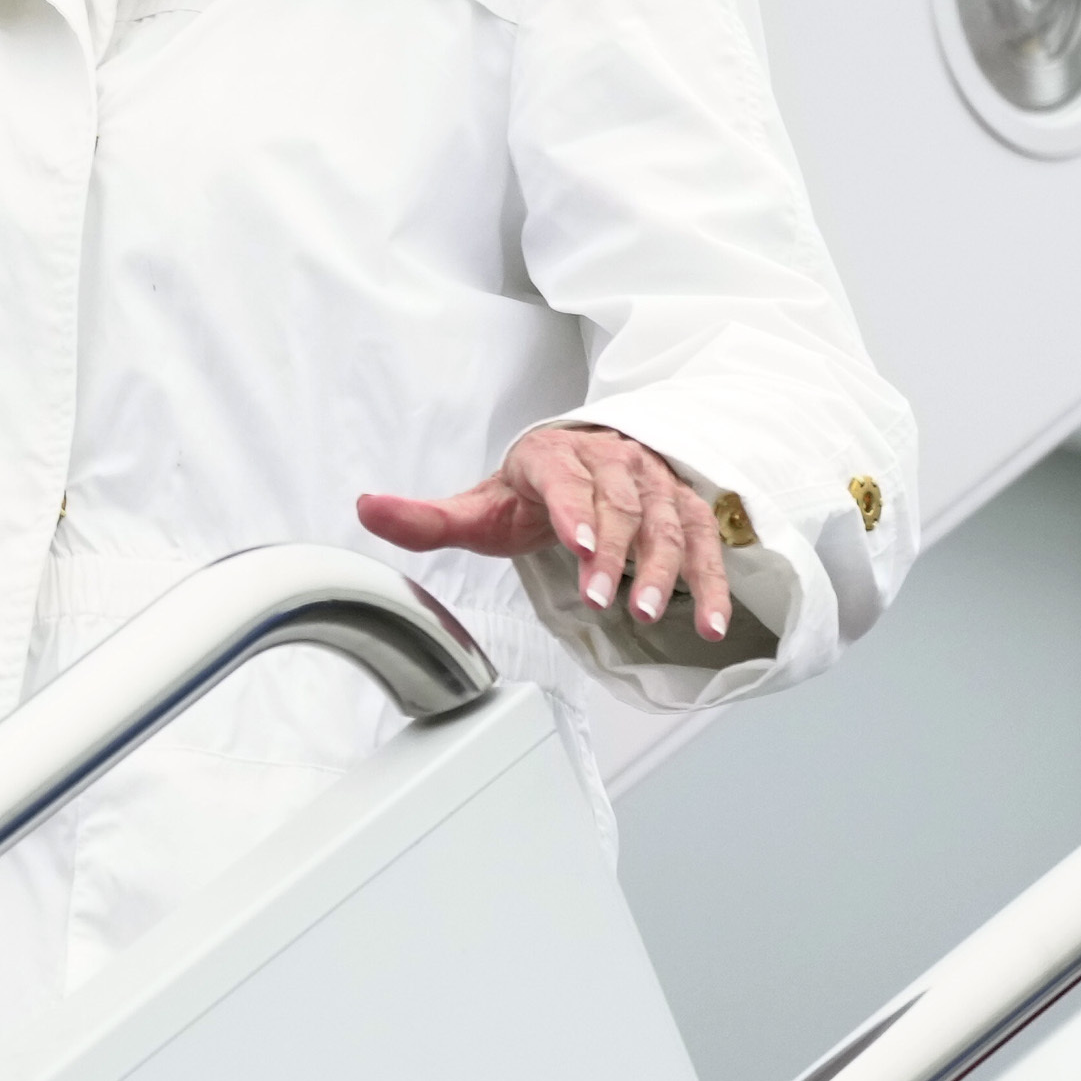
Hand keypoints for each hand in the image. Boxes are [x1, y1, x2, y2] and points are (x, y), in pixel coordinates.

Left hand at [359, 424, 736, 646]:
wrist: (587, 461)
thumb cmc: (530, 492)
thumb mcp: (479, 506)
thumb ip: (427, 517)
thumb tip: (366, 508)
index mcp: (553, 456)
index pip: (564, 479)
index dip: (574, 510)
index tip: (579, 545)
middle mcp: (611, 460)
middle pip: (619, 505)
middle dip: (614, 553)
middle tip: (605, 598)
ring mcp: (654, 483)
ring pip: (665, 523)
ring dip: (662, 568)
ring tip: (650, 610)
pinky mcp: (685, 507)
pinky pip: (704, 543)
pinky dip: (713, 582)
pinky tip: (714, 624)